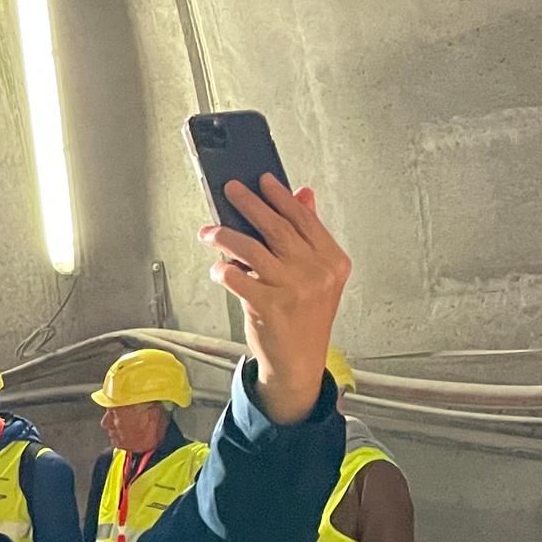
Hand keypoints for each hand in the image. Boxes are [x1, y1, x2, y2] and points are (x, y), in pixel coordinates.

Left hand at [200, 174, 350, 426]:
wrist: (299, 361)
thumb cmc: (305, 316)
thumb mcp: (319, 275)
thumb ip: (310, 235)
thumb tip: (303, 194)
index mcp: (333, 261)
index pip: (303, 219)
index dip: (281, 196)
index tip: (263, 180)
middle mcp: (316, 273)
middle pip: (276, 228)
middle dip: (249, 204)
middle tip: (230, 190)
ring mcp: (294, 289)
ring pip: (251, 249)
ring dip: (225, 236)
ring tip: (209, 231)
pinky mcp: (269, 306)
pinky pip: (237, 278)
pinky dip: (222, 270)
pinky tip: (216, 268)